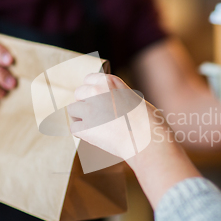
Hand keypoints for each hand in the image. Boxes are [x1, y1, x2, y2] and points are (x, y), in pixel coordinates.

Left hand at [68, 73, 200, 207]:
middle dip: (85, 104)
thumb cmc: (147, 122)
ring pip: (72, 110)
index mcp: (109, 81)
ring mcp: (89, 109)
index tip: (97, 101)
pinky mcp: (85, 127)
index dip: (91, 92)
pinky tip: (95, 137)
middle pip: (78, 93)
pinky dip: (82, 133)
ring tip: (96, 128)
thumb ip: (116, 96)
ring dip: (81, 118)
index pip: (88, 79)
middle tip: (98, 116)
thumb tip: (106, 103)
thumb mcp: (133, 98)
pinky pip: (74, 128)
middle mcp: (96, 91)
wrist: (147, 140)